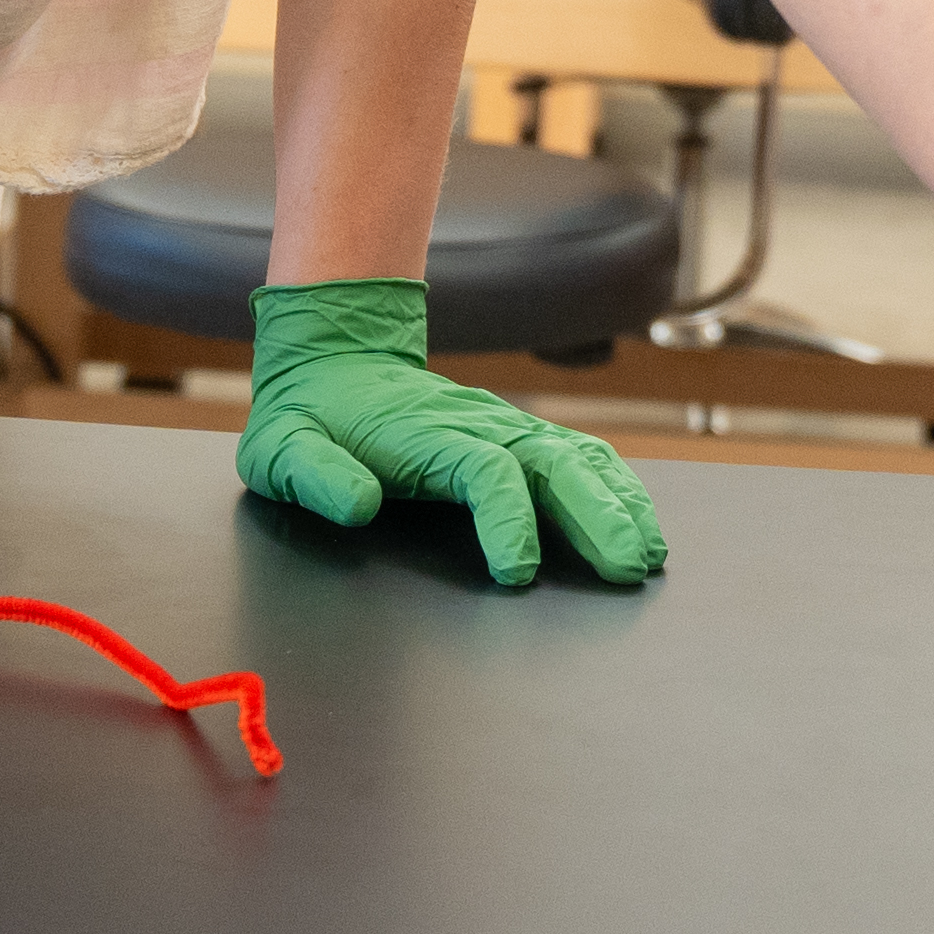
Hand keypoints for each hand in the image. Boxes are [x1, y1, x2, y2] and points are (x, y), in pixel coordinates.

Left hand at [238, 279, 667, 588]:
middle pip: (554, 464)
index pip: (487, 472)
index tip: (519, 573)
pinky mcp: (515, 435)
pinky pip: (578, 454)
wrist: (334, 360)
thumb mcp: (284, 449)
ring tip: (648, 550)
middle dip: (598, 515)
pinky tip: (638, 516)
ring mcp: (503, 426)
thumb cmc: (311, 418)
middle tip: (629, 566)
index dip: (509, 520)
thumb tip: (359, 504)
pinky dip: (614, 484)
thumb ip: (317, 475)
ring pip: (577, 457)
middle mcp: (479, 425)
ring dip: (618, 501)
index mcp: (427, 434)